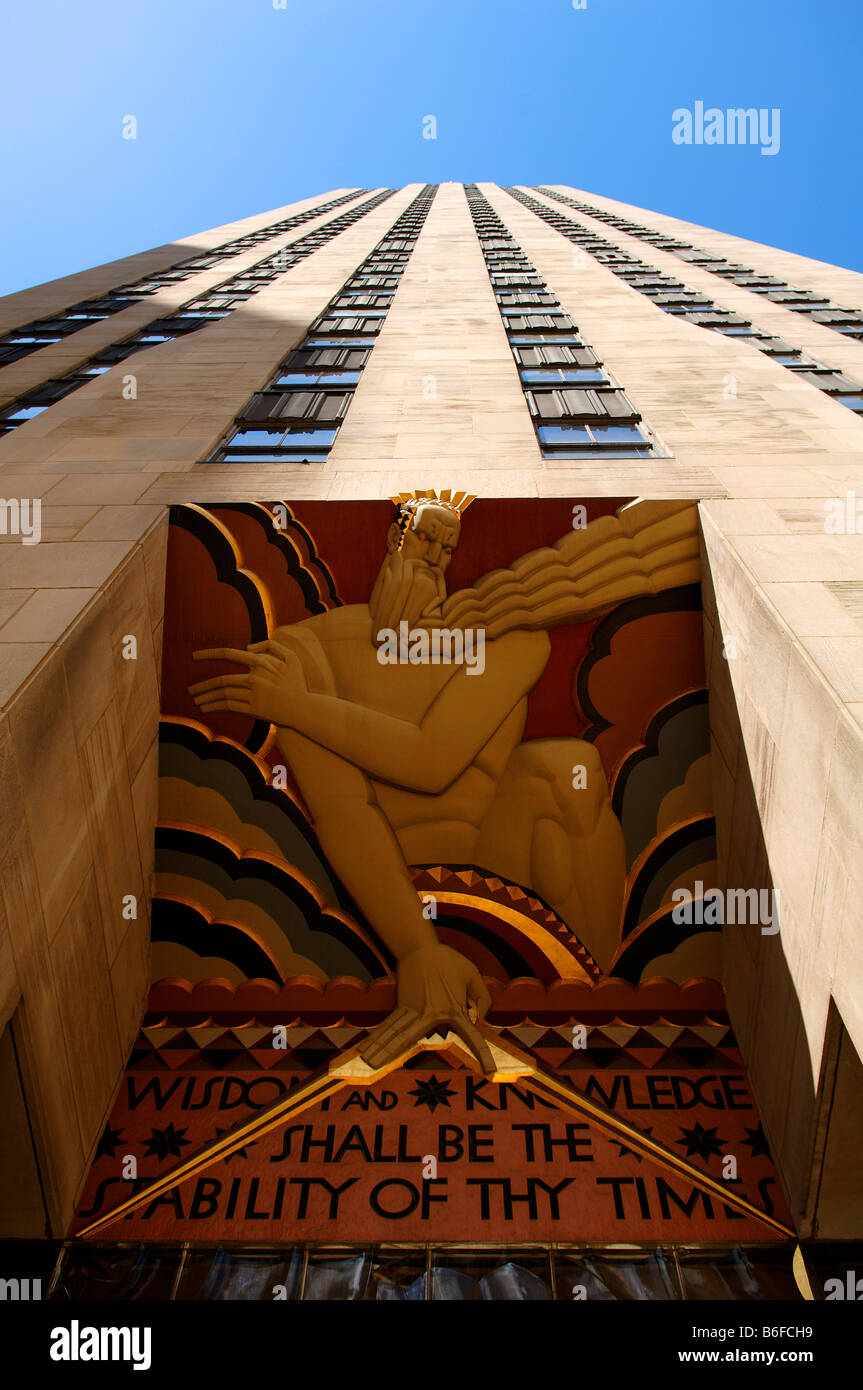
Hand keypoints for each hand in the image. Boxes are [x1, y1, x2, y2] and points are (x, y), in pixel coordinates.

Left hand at [189, 639, 305, 725]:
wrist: (304, 709)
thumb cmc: (297, 683)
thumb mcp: (291, 657)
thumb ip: (270, 645)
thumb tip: (248, 647)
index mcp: (261, 662)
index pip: (229, 654)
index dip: (209, 654)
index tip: (194, 656)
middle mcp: (254, 677)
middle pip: (221, 680)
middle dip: (202, 685)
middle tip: (190, 689)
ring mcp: (253, 694)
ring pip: (222, 694)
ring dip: (206, 697)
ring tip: (195, 700)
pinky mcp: (253, 710)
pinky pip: (229, 706)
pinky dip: (214, 707)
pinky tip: (205, 708)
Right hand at [359, 943, 494, 1073]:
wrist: (419, 948)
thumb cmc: (448, 961)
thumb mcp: (473, 974)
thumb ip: (483, 998)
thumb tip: (478, 1020)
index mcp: (454, 1010)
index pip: (472, 1038)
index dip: (483, 1056)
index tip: (489, 1071)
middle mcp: (433, 1016)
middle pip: (424, 1043)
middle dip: (425, 1056)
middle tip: (413, 1064)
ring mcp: (415, 1013)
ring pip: (398, 1036)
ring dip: (383, 1049)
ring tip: (368, 1061)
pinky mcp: (403, 1007)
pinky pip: (393, 1027)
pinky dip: (381, 1038)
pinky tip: (369, 1048)